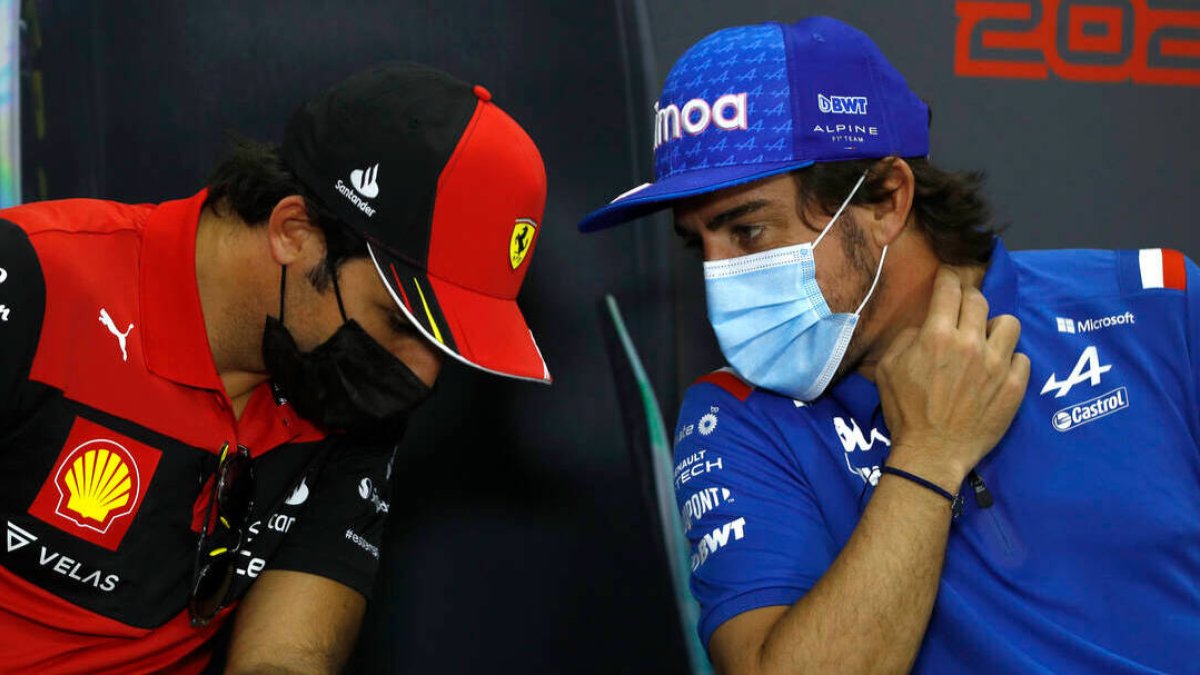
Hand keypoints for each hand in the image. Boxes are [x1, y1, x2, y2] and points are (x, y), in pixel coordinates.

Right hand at [875, 266, 1029, 491]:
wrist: (932, 453)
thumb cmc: (905, 411)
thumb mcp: (888, 369)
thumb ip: (907, 339)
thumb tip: (925, 327)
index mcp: (937, 336)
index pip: (949, 289)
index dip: (948, 278)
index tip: (948, 278)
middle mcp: (970, 344)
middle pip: (979, 300)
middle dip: (969, 299)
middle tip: (963, 309)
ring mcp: (997, 365)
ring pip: (1008, 323)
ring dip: (994, 327)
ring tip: (985, 340)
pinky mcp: (1015, 386)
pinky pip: (1022, 357)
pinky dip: (1009, 360)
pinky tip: (996, 371)